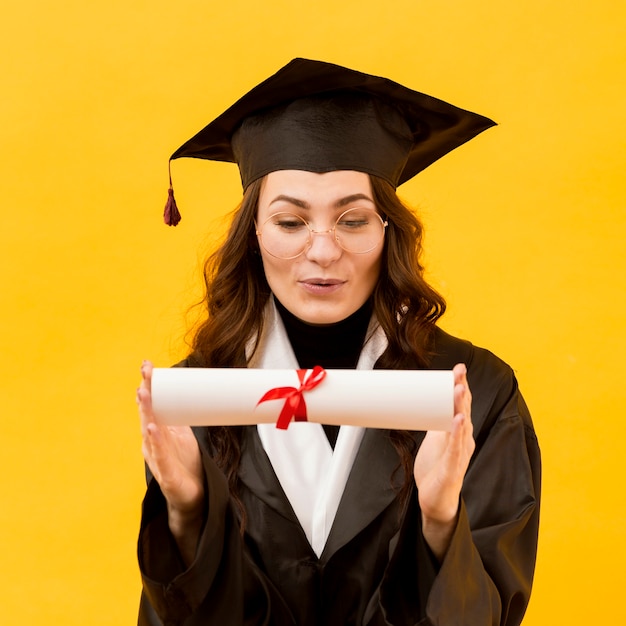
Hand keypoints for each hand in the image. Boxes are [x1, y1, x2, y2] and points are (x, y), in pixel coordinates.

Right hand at [137, 361, 203, 562]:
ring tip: (144, 394)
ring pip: (150, 431)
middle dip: (146, 392)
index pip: (152, 404)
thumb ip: (181, 414)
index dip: (149, 385)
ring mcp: (158, 457)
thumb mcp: (184, 434)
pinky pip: (160, 455)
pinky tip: (152, 429)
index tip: (147, 365)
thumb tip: (191, 389)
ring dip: (147, 411)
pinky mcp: (166, 474)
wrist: (192, 496)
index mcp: (158, 431)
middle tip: (144, 373)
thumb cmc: (185, 463)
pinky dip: (156, 441)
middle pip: (148, 413)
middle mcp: (153, 442)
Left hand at [413, 363, 474, 558]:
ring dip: (461, 407)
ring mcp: (460, 453)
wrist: (435, 500)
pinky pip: (456, 449)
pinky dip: (457, 434)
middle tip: (459, 371)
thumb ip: (432, 420)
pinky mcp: (453, 468)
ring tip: (459, 390)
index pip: (461, 405)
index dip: (460, 386)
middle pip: (464, 410)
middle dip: (462, 390)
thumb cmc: (436, 468)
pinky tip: (458, 421)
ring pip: (462, 426)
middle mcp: (463, 439)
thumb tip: (421, 400)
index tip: (458, 369)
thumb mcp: (433, 438)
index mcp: (458, 431)